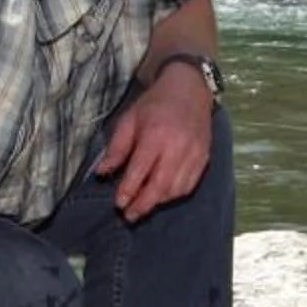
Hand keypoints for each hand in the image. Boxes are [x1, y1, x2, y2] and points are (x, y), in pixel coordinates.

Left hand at [97, 72, 213, 220]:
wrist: (190, 90)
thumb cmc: (154, 105)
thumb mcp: (129, 120)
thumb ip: (116, 148)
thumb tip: (102, 173)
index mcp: (155, 135)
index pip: (140, 170)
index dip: (128, 190)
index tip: (118, 204)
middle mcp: (177, 147)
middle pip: (160, 185)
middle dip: (143, 204)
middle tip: (129, 216)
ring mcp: (193, 154)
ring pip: (176, 189)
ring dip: (158, 202)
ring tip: (143, 207)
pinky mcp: (203, 158)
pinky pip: (189, 185)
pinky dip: (174, 195)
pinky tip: (162, 197)